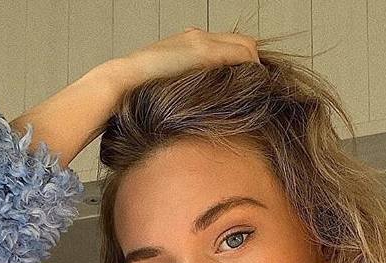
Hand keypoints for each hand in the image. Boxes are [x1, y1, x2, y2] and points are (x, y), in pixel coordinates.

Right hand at [115, 27, 260, 92]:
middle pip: (242, 41)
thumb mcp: (168, 84)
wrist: (124, 81)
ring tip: (259, 88)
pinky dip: (252, 68)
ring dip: (256, 66)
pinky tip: (254, 85)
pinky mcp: (204, 52)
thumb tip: (197, 103)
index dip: (244, 60)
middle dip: (254, 62)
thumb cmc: (141, 89)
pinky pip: (240, 55)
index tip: (250, 81)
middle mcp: (198, 36)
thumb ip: (185, 85)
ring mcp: (201, 42)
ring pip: (245, 46)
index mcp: (189, 42)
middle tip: (261, 85)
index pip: (228, 44)